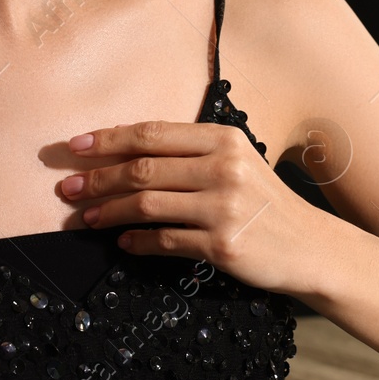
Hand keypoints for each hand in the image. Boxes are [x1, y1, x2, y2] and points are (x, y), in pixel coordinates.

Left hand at [61, 120, 320, 297]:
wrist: (310, 246)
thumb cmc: (264, 201)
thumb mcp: (236, 162)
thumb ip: (190, 152)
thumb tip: (123, 153)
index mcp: (223, 139)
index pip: (152, 133)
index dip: (108, 139)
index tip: (74, 147)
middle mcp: (224, 168)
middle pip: (143, 169)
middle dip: (97, 178)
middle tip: (67, 188)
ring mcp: (224, 207)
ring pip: (147, 205)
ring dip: (108, 212)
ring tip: (85, 218)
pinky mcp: (222, 245)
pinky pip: (164, 240)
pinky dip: (136, 242)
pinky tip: (122, 242)